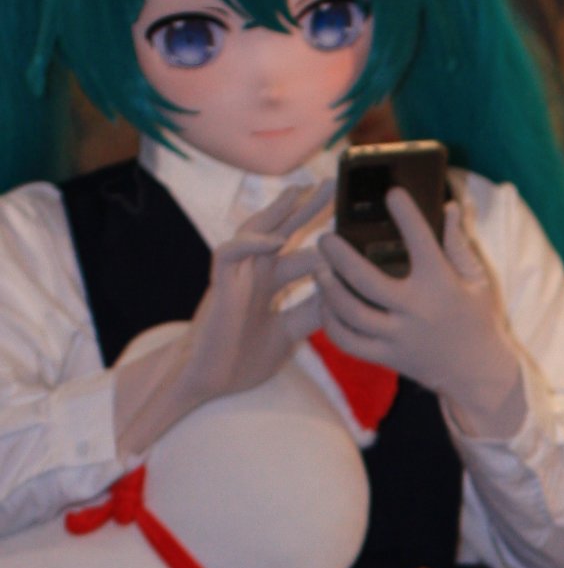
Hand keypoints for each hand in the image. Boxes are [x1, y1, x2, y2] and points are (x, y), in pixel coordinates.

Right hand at [109, 173, 328, 463]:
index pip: (301, 253)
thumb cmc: (241, 359)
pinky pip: (229, 255)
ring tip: (299, 192)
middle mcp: (253, 274)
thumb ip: (310, 314)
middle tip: (329, 185)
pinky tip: (275, 238)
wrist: (207, 382)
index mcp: (269, 285)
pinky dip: (251, 243)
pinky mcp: (220, 289)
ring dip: (275, 212)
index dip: (324, 242)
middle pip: (280, 231)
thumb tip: (340, 297)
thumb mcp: (288, 333)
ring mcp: (235, 278)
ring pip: (253, 232)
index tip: (351, 227)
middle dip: (303, 209)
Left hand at [312, 190, 524, 431]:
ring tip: (319, 269)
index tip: (393, 193)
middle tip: (325, 238)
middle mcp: (417, 310)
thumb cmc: (478, 320)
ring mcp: (399, 337)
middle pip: (367, 281)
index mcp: (441, 285)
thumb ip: (457, 243)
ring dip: (329, 289)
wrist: (478, 375)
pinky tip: (326, 303)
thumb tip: (448, 206)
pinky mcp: (387, 357)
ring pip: (351, 313)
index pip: (422, 242)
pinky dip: (331, 322)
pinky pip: (348, 342)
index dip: (407, 215)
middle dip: (340, 256)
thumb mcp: (476, 280)